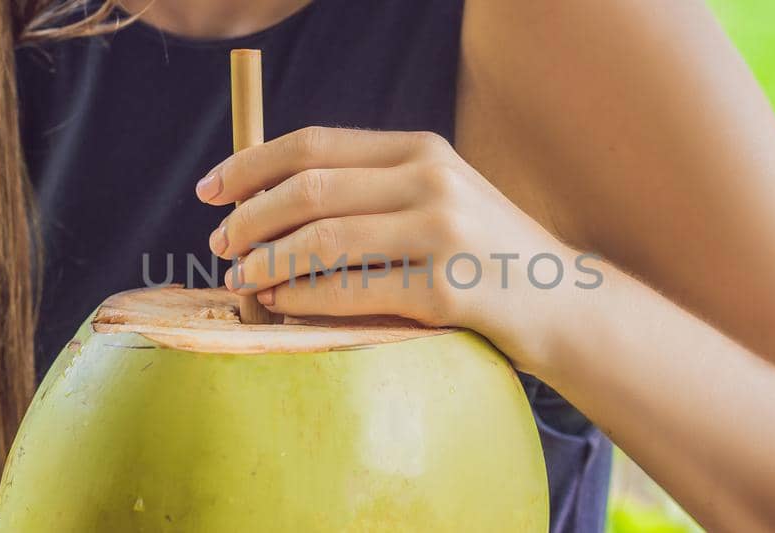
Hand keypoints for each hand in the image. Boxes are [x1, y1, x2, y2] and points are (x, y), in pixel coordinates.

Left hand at [197, 126, 584, 365]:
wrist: (564, 301)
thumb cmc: (483, 256)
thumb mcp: (437, 198)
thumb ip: (372, 189)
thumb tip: (271, 198)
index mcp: (420, 149)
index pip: (314, 144)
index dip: (250, 164)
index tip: (210, 190)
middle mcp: (431, 179)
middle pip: (309, 188)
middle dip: (249, 217)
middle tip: (219, 244)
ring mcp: (442, 232)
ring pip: (323, 240)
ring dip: (267, 262)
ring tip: (240, 279)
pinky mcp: (446, 290)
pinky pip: (351, 292)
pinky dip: (303, 298)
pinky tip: (279, 304)